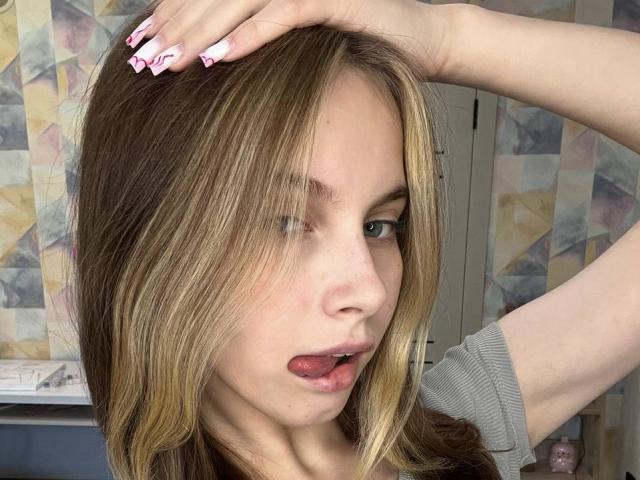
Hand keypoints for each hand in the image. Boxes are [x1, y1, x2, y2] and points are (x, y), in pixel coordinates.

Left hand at [125, 0, 455, 80]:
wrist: (424, 41)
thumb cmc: (363, 46)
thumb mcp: (303, 44)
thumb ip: (262, 40)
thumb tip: (214, 61)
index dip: (174, 15)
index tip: (142, 44)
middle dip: (174, 26)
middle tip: (144, 57)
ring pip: (240, 2)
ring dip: (200, 31)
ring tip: (167, 61)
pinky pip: (283, 14)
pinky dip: (248, 36)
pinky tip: (218, 59)